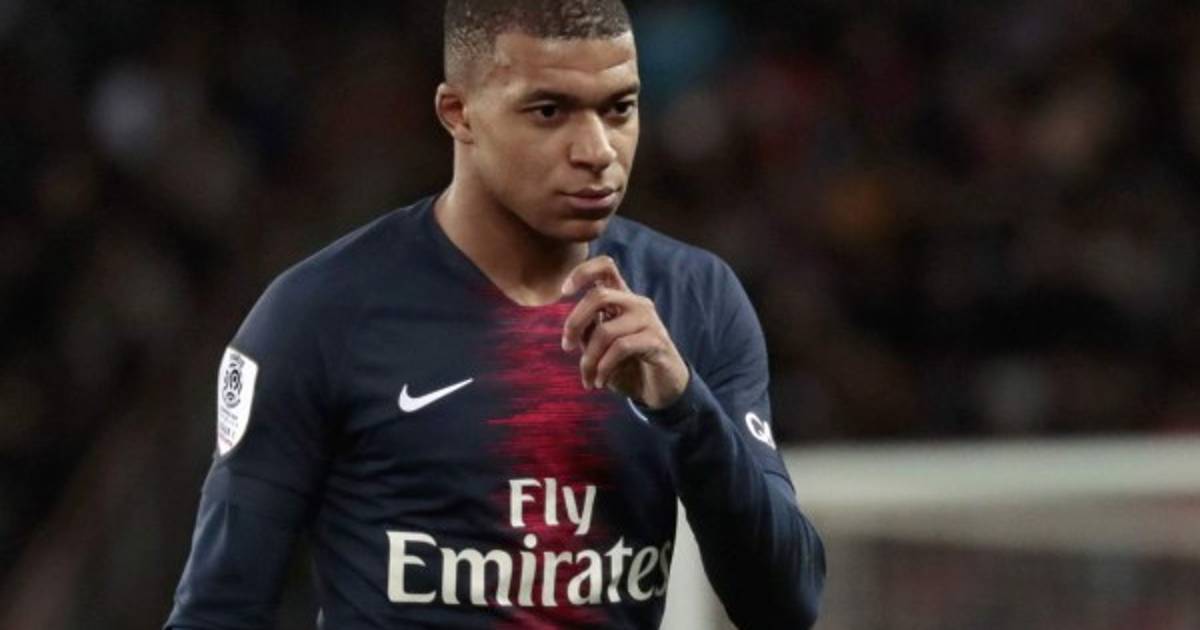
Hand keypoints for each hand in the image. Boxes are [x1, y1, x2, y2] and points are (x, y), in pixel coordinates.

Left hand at [560, 256, 688, 408]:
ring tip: (588, 379)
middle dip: (574, 323)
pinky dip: (604, 368)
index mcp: (622, 299)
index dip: (582, 272)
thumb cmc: (629, 366)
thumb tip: (573, 328)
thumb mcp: (601, 348)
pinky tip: (600, 382)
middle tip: (566, 347)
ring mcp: (648, 321)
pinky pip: (620, 348)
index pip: (605, 266)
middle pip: (598, 296)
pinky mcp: (656, 341)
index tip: (563, 291)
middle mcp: (636, 303)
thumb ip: (588, 332)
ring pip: (605, 331)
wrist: (662, 389)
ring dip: (589, 360)